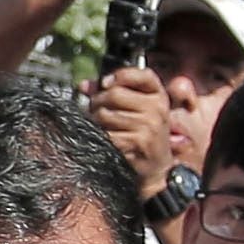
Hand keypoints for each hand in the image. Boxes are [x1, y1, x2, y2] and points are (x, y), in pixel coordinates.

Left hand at [85, 62, 173, 184]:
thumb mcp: (140, 110)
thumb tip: (84, 85)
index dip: (120, 75)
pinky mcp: (136, 143)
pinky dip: (100, 136)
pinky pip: (106, 133)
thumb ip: (115, 92)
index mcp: (159, 97)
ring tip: (102, 126)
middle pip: (115, 94)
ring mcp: (148, 127)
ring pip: (105, 114)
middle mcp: (157, 109)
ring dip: (96, 120)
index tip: (105, 83)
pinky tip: (106, 140)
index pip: (142, 75)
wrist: (157, 169)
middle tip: (96, 109)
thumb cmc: (144, 136)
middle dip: (98, 101)